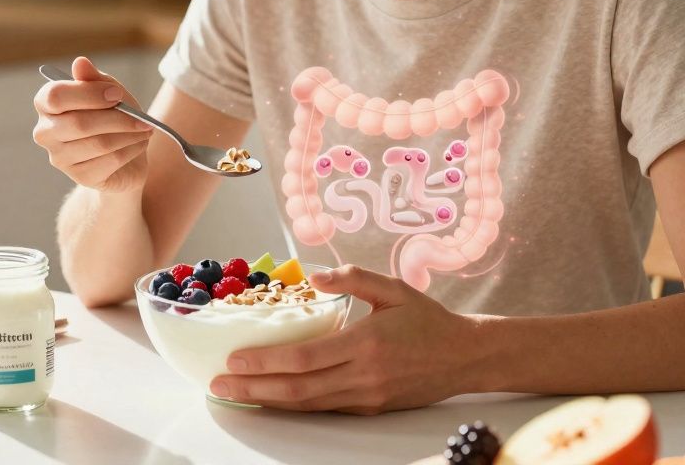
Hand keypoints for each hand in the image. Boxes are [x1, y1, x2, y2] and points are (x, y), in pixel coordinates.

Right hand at [32, 56, 153, 192]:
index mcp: (46, 103)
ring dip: (129, 135)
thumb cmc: (112, 117)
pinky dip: (131, 150)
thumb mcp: (109, 92)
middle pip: (79, 124)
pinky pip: (110, 161)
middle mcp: (45, 132)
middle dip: (117, 119)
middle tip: (142, 118)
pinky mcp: (79, 177)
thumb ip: (94, 79)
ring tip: (144, 129)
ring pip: (99, 144)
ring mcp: (59, 158)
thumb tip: (80, 62)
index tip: (117, 95)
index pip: (56, 96)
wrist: (125, 155)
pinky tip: (139, 144)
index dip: (89, 94)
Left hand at [209, 265, 476, 413]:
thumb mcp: (394, 288)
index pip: (305, 357)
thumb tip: (313, 275)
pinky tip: (271, 398)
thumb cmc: (428, 319)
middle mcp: (363, 375)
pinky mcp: (370, 408)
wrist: (466, 357)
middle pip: (298, 389)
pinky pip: (324, 408)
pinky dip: (293, 405)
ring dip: (267, 400)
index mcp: (366, 343)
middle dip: (254, 388)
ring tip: (234, 393)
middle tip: (218, 384)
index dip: (266, 361)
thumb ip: (354, 278)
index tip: (234, 358)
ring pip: (307, 404)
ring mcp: (366, 396)